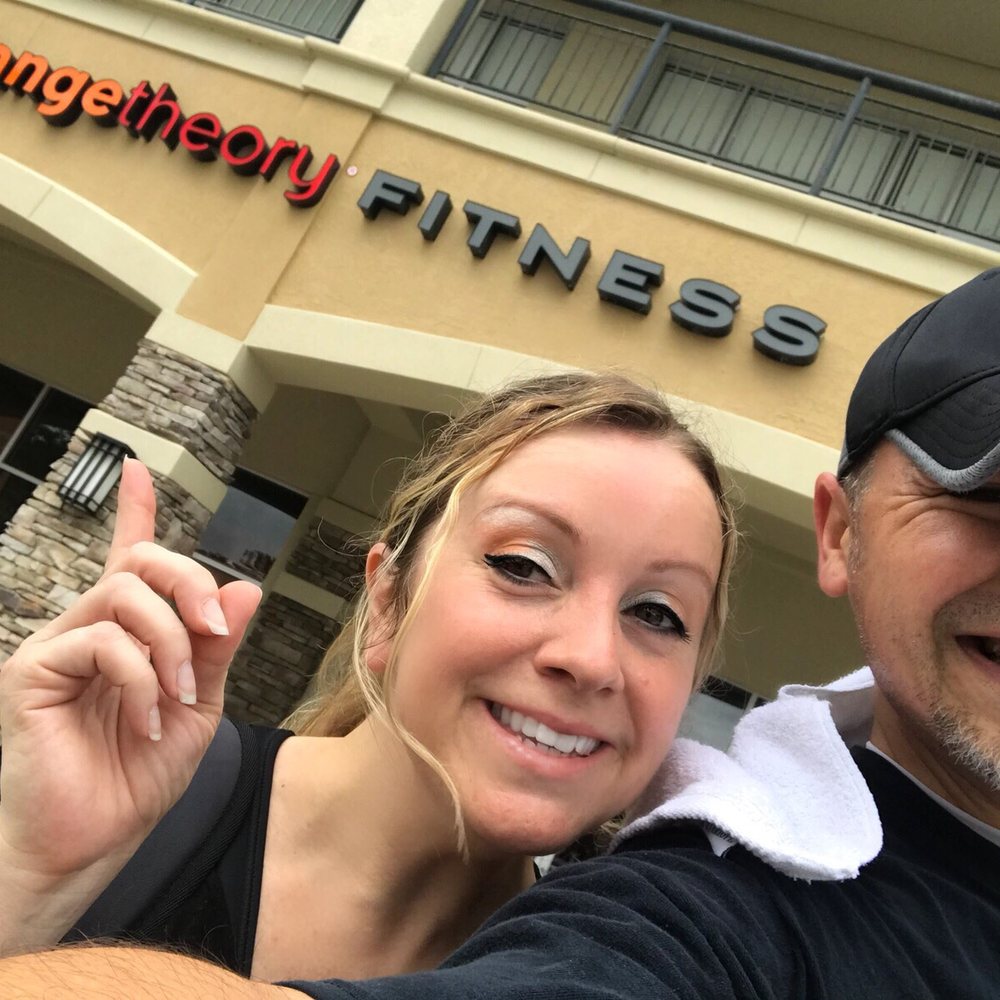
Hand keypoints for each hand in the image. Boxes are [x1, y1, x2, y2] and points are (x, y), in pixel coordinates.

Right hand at [0, 460, 260, 942]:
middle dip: (191, 583)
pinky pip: (103, 640)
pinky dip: (142, 678)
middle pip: (141, 563)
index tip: (137, 470)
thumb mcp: (200, 706)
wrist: (93, 842)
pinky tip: (147, 719)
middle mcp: (89, 628)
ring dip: (173, 643)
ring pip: (126, 595)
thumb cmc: (138, 776)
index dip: (135, 512)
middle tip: (218, 630)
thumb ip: (218, 647)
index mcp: (128, 634)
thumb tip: (244, 586)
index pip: (130, 558)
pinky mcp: (33, 671)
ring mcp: (58, 646)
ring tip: (181, 697)